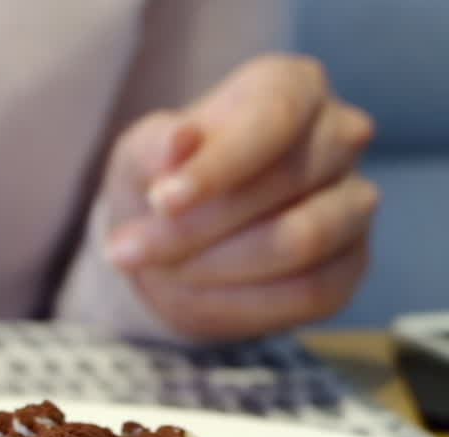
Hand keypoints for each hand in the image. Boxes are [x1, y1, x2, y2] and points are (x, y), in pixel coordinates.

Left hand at [101, 54, 376, 340]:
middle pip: (284, 182)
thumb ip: (155, 147)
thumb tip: (180, 140)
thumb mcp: (139, 158)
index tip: (162, 201)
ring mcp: (355, 200)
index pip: (272, 117)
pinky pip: (309, 290)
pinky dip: (239, 301)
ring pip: (301, 240)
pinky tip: (197, 292)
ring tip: (161, 268)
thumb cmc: (163, 181)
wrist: (175, 246)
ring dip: (215, 265)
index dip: (218, 165)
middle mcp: (339, 134)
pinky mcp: (353, 263)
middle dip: (196, 227)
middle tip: (130, 250)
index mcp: (292, 86)